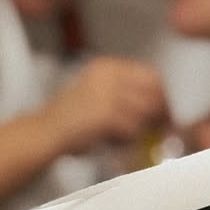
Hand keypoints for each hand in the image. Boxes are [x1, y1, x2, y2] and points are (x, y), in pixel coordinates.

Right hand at [43, 56, 167, 155]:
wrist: (45, 132)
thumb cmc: (71, 119)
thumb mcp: (99, 94)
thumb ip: (127, 95)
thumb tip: (160, 108)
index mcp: (107, 66)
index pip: (150, 75)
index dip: (162, 95)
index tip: (165, 112)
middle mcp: (108, 74)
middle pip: (154, 91)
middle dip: (160, 113)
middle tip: (160, 129)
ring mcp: (106, 93)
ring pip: (146, 112)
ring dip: (140, 129)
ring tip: (124, 138)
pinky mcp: (105, 114)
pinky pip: (132, 128)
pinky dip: (128, 140)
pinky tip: (114, 143)